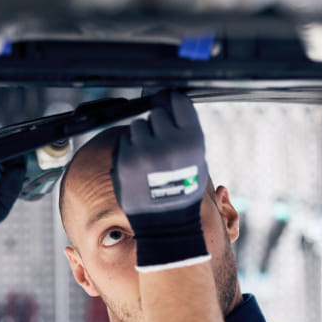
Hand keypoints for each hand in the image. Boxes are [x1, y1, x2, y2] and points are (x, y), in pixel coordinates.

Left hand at [113, 92, 209, 269]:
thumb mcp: (197, 158)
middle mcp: (169, 142)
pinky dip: (130, 149)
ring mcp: (145, 151)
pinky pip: (125, 141)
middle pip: (157, 113)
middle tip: (163, 146)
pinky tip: (140, 167)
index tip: (169, 107)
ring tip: (151, 158)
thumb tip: (167, 101)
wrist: (167, 221)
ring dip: (142, 136)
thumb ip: (185, 132)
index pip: (178, 101)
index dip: (172, 103)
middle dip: (158, 126)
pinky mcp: (125, 160)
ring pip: (139, 125)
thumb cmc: (184, 188)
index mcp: (192, 139)